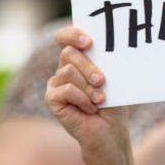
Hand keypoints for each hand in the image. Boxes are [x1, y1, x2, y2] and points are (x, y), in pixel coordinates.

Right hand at [46, 26, 128, 158]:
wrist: (110, 129)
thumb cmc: (113, 101)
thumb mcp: (111, 77)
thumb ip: (101, 61)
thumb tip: (101, 47)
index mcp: (78, 58)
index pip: (65, 37)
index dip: (72, 34)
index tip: (89, 42)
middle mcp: (64, 67)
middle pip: (69, 53)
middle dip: (89, 67)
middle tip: (102, 81)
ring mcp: (56, 83)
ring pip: (68, 70)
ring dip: (88, 86)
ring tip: (99, 99)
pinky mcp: (51, 98)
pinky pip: (66, 90)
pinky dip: (82, 99)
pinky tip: (89, 108)